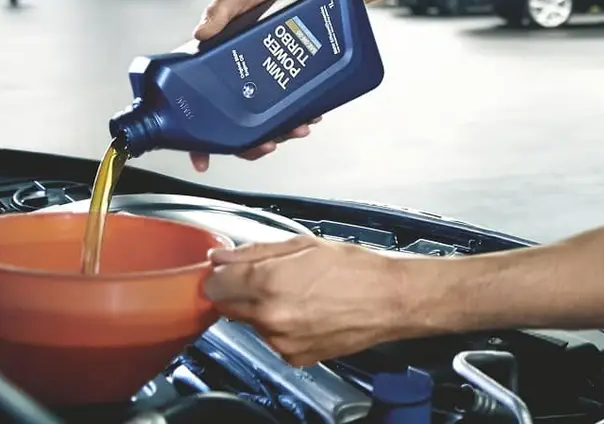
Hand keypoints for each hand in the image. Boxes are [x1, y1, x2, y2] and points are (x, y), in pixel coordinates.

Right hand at [188, 0, 310, 172]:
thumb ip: (219, 9)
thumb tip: (201, 32)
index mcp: (216, 67)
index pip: (200, 110)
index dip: (198, 140)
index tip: (201, 159)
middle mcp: (239, 80)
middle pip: (236, 126)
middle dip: (250, 144)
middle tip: (267, 143)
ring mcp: (266, 84)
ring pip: (267, 122)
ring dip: (280, 132)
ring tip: (297, 128)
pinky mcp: (292, 80)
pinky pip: (294, 107)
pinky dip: (303, 115)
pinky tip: (313, 113)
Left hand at [203, 236, 417, 365]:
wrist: (389, 300)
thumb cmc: (354, 268)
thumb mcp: (303, 246)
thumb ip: (255, 251)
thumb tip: (221, 257)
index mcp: (269, 282)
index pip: (214, 285)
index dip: (219, 274)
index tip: (227, 271)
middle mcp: (270, 316)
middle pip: (227, 307)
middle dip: (240, 292)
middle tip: (270, 278)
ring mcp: (281, 341)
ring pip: (251, 323)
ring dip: (263, 310)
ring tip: (299, 294)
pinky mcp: (294, 358)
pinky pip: (273, 340)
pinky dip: (282, 328)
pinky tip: (307, 312)